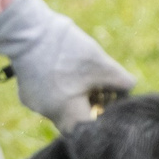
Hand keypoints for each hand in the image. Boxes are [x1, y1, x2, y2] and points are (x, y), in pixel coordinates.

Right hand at [0, 0, 136, 130]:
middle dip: (93, 107)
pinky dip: (62, 91)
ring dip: (78, 98)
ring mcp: (34, 103)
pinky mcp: (27, 93)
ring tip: (87, 78)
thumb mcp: (102, 65)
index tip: (113, 101)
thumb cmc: (68, 49)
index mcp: (65, 112)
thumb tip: (131, 90)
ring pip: (63, 109)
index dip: (106, 118)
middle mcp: (47, 113)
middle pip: (76, 121)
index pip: (90, 129)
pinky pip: (50, 99)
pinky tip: (68, 72)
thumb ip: (122, 82)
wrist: (28, 30)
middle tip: (103, 90)